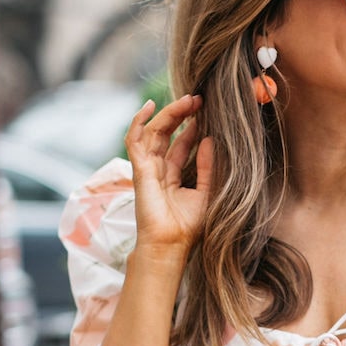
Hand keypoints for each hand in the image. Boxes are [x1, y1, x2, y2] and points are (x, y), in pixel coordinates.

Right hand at [125, 93, 212, 258]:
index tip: (205, 112)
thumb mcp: (206, 192)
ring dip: (169, 114)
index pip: (179, 144)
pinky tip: (151, 106)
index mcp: (172, 177)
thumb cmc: (187, 228)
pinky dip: (139, 121)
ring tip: (187, 100)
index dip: (190, 127)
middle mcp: (157, 170)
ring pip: (153, 132)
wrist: (170, 245)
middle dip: (180, 114)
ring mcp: (146, 169)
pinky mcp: (139, 170)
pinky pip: (134, 140)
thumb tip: (211, 140)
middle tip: (197, 99)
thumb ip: (208, 167)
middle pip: (166, 133)